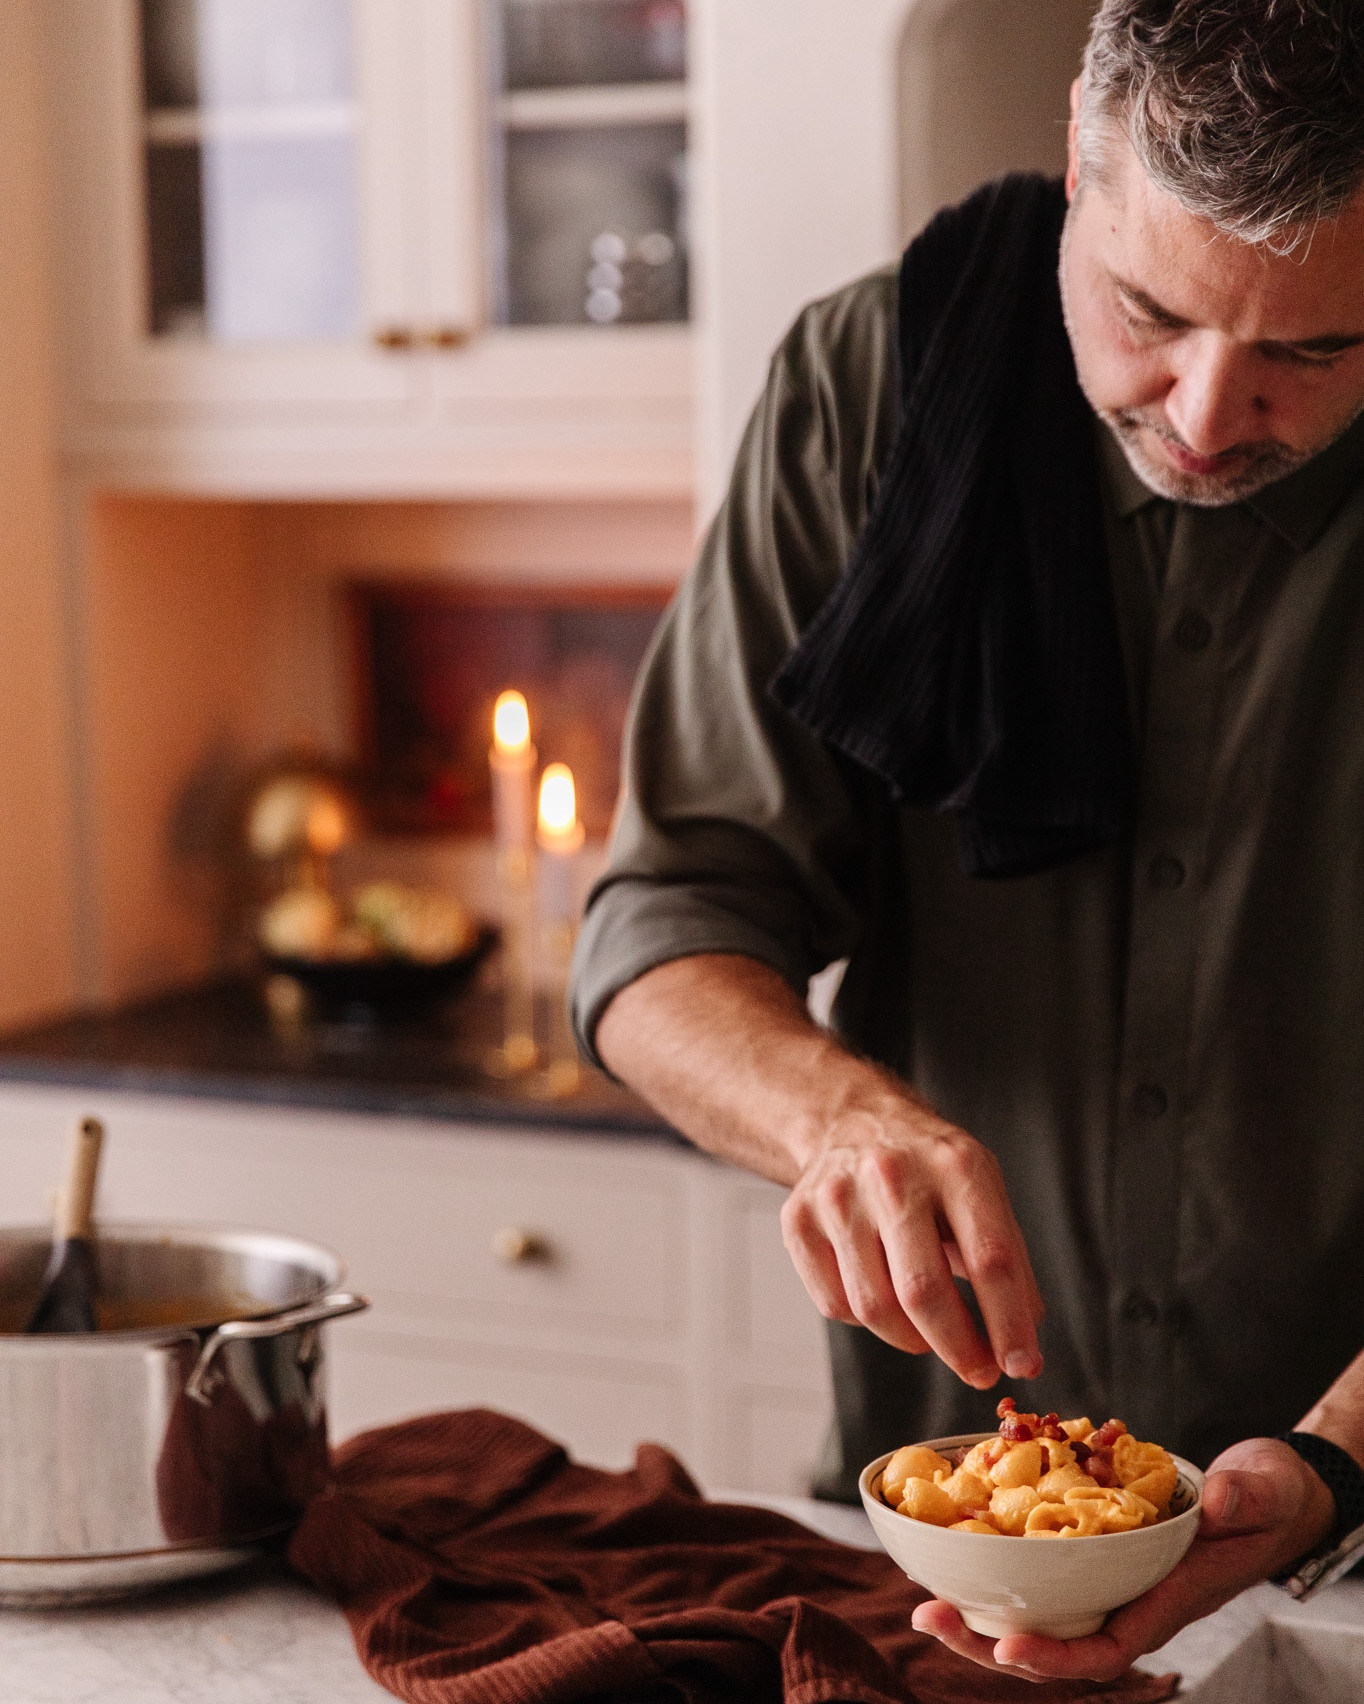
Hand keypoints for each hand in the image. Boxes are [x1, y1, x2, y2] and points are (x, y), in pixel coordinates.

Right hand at [779, 1098, 1043, 1387]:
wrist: (854, 1121)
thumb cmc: (930, 1169)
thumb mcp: (982, 1190)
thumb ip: (1007, 1260)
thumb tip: (1022, 1348)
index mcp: (954, 1164)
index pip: (989, 1259)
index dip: (1008, 1323)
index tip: (1022, 1365)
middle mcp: (890, 1174)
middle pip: (923, 1291)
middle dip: (958, 1348)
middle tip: (978, 1370)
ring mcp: (836, 1196)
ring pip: (874, 1307)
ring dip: (913, 1340)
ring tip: (931, 1334)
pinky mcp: (798, 1219)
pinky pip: (835, 1304)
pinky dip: (867, 1322)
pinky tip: (884, 1299)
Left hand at [910, 1436, 1336, 1682]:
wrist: (1264, 1494)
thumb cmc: (1264, 1501)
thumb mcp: (1262, 1495)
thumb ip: (1244, 1501)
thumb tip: (1220, 1503)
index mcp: (1165, 1601)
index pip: (1105, 1651)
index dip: (1053, 1656)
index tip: (1003, 1646)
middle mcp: (1130, 1602)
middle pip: (1054, 1646)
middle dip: (988, 1642)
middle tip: (929, 1616)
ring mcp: (1110, 1584)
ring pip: (1039, 1619)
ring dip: (981, 1618)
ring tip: (926, 1603)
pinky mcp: (1095, 1558)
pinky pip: (1042, 1581)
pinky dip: (999, 1577)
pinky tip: (956, 1560)